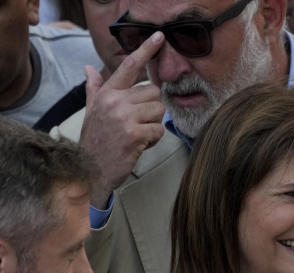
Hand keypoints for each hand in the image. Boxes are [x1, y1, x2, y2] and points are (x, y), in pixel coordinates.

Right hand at [79, 31, 165, 208]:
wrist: (89, 169)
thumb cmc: (95, 140)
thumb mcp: (92, 111)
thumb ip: (95, 89)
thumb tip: (89, 69)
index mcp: (107, 93)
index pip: (129, 66)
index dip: (146, 50)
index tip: (159, 37)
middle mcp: (115, 101)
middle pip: (154, 93)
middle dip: (152, 109)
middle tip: (138, 123)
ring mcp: (124, 117)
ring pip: (159, 111)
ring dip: (153, 125)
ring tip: (137, 134)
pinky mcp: (134, 134)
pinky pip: (159, 130)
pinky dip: (153, 140)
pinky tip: (139, 145)